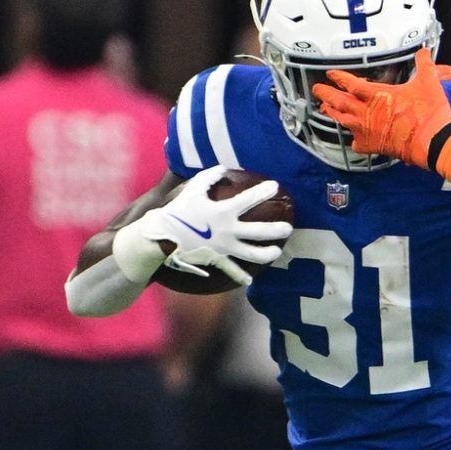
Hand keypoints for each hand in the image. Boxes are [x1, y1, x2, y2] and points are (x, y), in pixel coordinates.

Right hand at [116, 168, 290, 286]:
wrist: (162, 237)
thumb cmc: (177, 211)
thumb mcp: (192, 190)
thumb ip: (208, 177)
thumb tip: (223, 168)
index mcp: (223, 212)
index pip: (250, 199)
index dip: (264, 192)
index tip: (276, 187)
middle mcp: (229, 231)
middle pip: (260, 232)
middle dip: (278, 229)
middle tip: (288, 227)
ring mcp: (225, 248)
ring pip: (253, 254)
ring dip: (268, 253)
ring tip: (276, 252)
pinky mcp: (217, 260)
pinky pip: (232, 271)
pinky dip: (241, 277)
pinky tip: (250, 281)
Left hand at [311, 49, 450, 168]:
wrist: (430, 141)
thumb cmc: (427, 114)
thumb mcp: (428, 83)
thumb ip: (424, 66)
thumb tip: (424, 54)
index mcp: (376, 94)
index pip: (349, 83)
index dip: (338, 77)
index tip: (331, 74)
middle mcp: (365, 112)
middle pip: (338, 101)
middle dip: (325, 93)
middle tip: (317, 89)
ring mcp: (366, 130)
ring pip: (342, 120)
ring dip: (333, 113)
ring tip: (326, 109)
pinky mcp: (371, 146)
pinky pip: (356, 143)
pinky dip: (354, 140)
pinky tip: (354, 139)